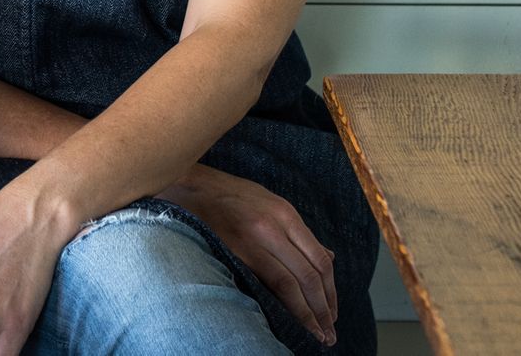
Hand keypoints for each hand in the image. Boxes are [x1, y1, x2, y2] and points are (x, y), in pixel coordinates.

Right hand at [159, 164, 336, 345]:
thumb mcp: (270, 203)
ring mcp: (256, 238)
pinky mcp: (236, 250)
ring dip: (308, 313)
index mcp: (285, 214)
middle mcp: (275, 225)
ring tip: (316, 334)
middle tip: (329, 333)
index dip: (331, 291)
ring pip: (293, 282)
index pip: (320, 259)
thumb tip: (329, 256)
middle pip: (310, 274)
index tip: (332, 313)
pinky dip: (285, 304)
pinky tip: (290, 320)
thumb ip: (298, 232)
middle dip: (323, 308)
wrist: (188, 186)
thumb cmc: (229, 196)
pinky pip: (270, 282)